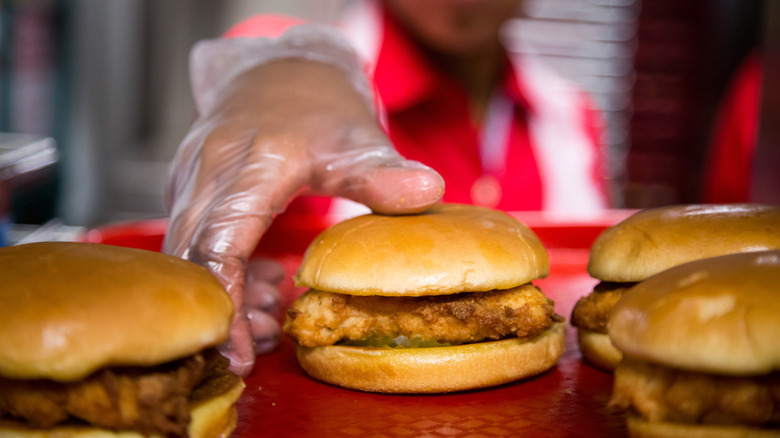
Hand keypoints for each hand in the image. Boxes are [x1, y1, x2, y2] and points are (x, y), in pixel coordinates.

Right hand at [163, 57, 443, 375]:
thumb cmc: (319, 104)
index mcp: (250, 163)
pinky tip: (264, 283)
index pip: (220, 245)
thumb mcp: (358, 136)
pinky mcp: (187, 186)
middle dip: (225, 312)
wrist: (278, 68)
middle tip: (263, 344)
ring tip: (273, 315)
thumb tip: (429, 192)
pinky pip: (193, 240)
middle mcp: (207, 171)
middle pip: (194, 260)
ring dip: (226, 294)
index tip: (242, 352)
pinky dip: (223, 271)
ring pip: (187, 254)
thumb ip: (384, 172)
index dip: (228, 304)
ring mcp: (190, 177)